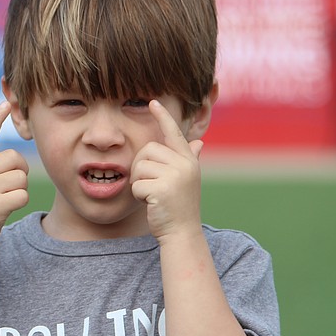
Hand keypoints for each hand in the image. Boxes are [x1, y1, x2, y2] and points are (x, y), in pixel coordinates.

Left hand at [130, 100, 203, 243]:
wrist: (182, 233)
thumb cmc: (179, 206)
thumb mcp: (186, 180)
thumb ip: (190, 159)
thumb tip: (199, 142)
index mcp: (188, 160)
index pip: (173, 133)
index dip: (162, 117)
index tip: (153, 102)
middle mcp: (184, 164)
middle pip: (147, 150)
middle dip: (141, 167)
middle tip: (150, 185)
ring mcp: (175, 176)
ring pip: (139, 167)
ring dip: (139, 182)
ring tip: (152, 195)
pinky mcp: (162, 189)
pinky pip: (136, 184)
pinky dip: (138, 196)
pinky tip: (150, 203)